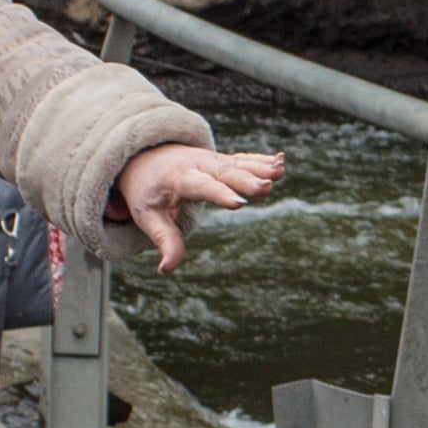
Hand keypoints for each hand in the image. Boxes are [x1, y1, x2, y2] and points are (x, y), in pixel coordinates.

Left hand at [113, 143, 283, 270]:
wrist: (145, 157)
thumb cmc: (147, 191)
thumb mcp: (148, 216)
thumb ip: (164, 240)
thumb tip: (166, 269)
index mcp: (179, 178)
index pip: (201, 186)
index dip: (220, 194)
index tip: (240, 203)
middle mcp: (198, 165)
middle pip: (225, 172)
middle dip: (246, 179)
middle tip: (267, 187)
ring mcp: (212, 161)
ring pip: (238, 164)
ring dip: (260, 167)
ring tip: (281, 170)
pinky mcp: (222, 161)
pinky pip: (243, 160)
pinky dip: (261, 160)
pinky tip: (281, 160)